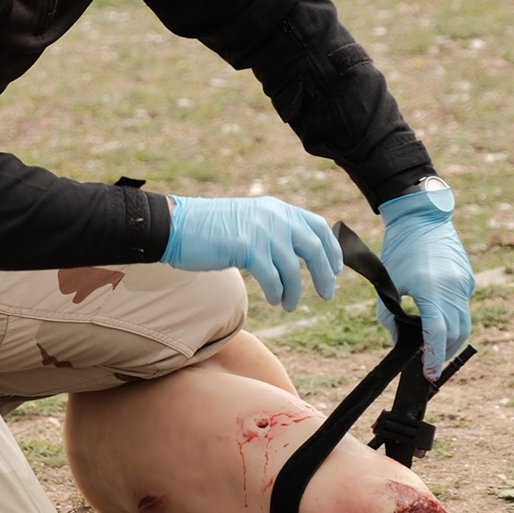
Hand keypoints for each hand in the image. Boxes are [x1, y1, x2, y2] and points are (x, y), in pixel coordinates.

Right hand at [162, 195, 341, 310]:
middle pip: (313, 248)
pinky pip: (272, 278)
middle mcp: (274, 216)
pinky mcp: (247, 247)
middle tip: (326, 294)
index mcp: (277, 208)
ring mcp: (261, 231)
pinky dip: (277, 292)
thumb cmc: (209, 229)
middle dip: (324, 274)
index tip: (336, 270)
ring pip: (293, 269)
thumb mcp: (249, 220)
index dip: (331, 249)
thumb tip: (296, 253)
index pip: (317, 226)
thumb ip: (273, 230)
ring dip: (295, 291)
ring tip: (290, 304)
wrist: (177, 225)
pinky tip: (274, 300)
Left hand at [377, 184, 474, 380]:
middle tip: (428, 366)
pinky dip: (453, 320)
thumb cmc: (399, 249)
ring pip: (465, 323)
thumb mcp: (388, 284)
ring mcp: (465, 284)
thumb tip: (398, 341)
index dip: (434, 357)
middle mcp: (454, 288)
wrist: (421, 218)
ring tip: (435, 350)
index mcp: (432, 289)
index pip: (438, 333)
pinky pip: (463, 307)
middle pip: (456, 334)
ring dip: (451, 340)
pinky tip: (439, 322)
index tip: (428, 373)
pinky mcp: (469, 279)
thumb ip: (390, 315)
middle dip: (443, 354)